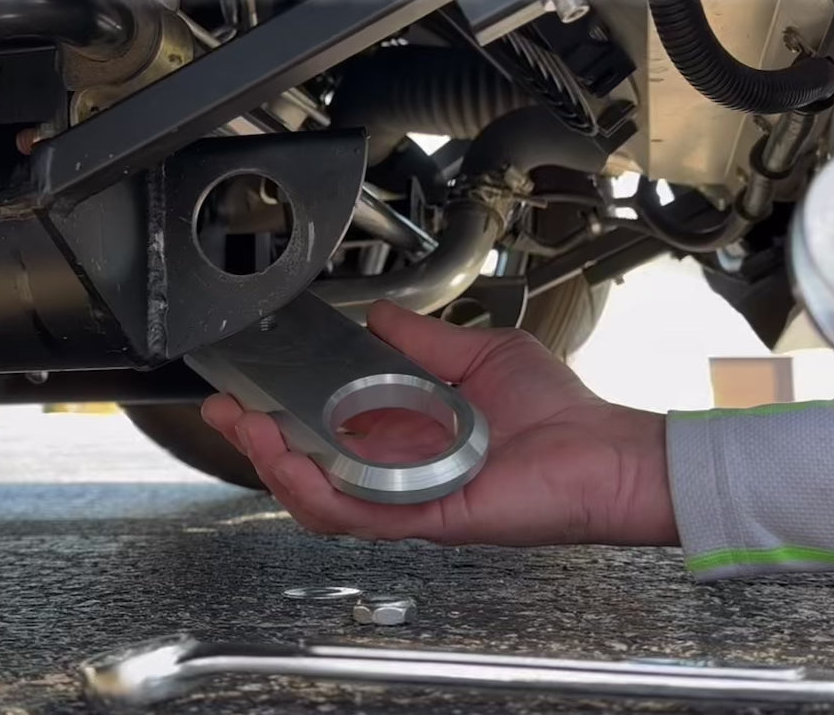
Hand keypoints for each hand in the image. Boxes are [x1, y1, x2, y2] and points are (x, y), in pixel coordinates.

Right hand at [199, 300, 676, 546]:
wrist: (608, 454)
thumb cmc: (560, 416)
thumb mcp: (478, 354)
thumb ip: (422, 340)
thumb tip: (377, 315)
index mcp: (407, 437)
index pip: (327, 433)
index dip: (280, 414)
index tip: (246, 385)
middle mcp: (400, 473)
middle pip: (309, 471)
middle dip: (257, 441)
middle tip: (226, 410)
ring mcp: (409, 501)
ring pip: (321, 499)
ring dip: (275, 465)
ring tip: (249, 430)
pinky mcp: (427, 518)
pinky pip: (360, 515)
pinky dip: (320, 491)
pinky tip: (294, 461)